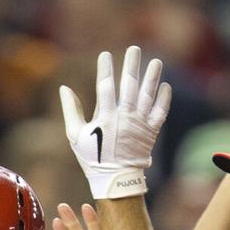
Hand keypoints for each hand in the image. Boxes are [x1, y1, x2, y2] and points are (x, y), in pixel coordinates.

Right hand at [59, 46, 171, 199]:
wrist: (115, 180)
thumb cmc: (93, 158)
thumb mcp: (75, 136)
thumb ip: (71, 110)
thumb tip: (64, 88)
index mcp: (105, 117)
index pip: (105, 86)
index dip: (105, 69)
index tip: (105, 55)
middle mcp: (124, 117)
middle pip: (129, 85)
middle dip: (131, 65)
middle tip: (134, 49)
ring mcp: (140, 124)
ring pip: (148, 95)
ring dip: (152, 77)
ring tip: (155, 62)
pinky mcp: (151, 131)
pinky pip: (160, 112)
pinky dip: (164, 99)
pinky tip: (165, 86)